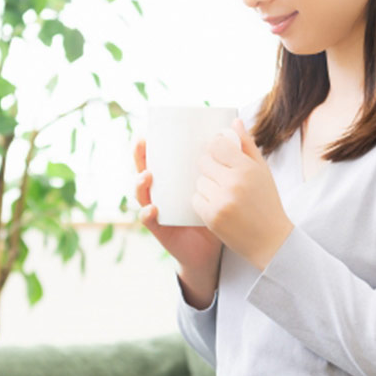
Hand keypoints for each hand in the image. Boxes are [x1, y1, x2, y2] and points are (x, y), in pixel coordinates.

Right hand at [132, 136, 223, 274]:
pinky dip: (148, 213)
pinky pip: (149, 220)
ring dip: (140, 183)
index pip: (159, 158)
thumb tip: (236, 125)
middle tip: (140, 141)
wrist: (210, 250)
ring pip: (142, 194)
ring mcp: (158, 210)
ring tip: (147, 175)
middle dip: (139, 156)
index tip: (150, 129)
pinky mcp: (160, 228)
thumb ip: (225, 159)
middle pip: (144, 170)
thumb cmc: (215, 213)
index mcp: (174, 181)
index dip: (151, 144)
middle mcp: (161, 193)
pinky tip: (153, 208)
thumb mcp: (219, 186)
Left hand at [193, 118, 293, 271]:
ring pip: (199, 182)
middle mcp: (233, 182)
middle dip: (209, 167)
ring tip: (223, 195)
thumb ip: (247, 146)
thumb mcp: (263, 172)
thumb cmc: (267, 203)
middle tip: (220, 176)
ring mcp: (221, 200)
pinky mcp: (212, 217)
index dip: (215, 148)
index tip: (218, 154)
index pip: (218, 145)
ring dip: (207, 186)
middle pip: (204, 162)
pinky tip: (218, 207)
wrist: (271, 241)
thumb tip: (234, 122)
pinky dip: (203, 202)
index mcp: (247, 168)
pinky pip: (196, 199)